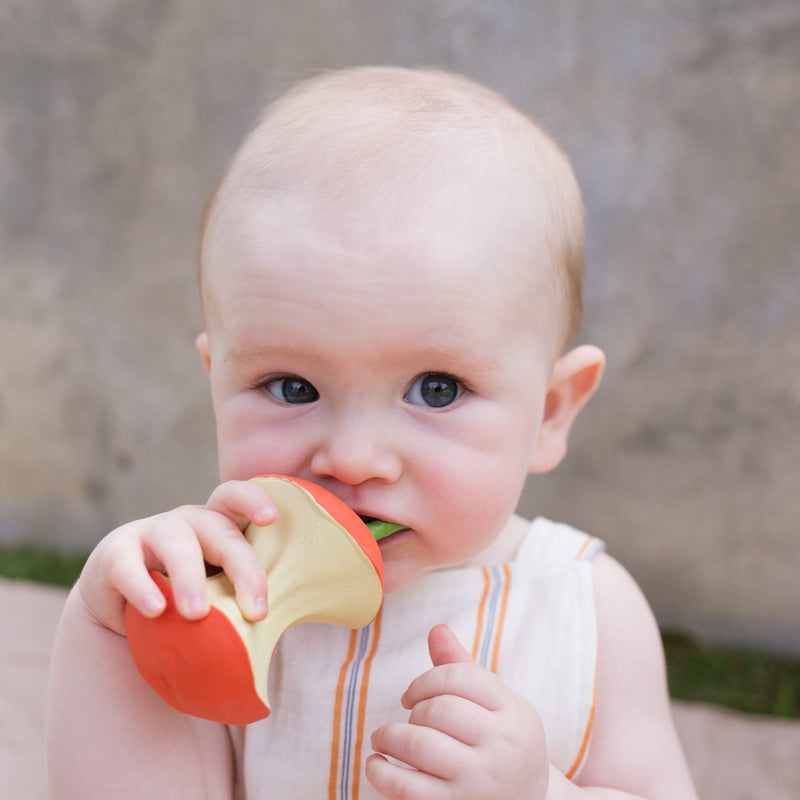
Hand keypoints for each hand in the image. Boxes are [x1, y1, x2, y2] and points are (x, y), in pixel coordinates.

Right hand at [77, 480, 275, 635]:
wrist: (121, 607)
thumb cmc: (185, 598)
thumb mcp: (216, 596)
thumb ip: (240, 609)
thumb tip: (271, 651)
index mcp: (220, 526)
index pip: (237, 500)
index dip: (254, 500)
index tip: (271, 518)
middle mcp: (189, 522)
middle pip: (219, 529)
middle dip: (243, 568)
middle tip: (256, 613)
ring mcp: (150, 533)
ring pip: (176, 542)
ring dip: (190, 577)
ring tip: (198, 614)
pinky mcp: (115, 555)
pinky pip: (128, 566)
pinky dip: (142, 587)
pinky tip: (155, 610)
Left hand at [367, 624, 549, 799]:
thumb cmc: (501, 742)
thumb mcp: (496, 704)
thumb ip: (462, 668)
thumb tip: (436, 629)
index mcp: (513, 711)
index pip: (461, 676)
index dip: (425, 680)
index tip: (411, 695)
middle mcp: (502, 745)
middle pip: (439, 708)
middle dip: (414, 710)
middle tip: (411, 720)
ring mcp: (480, 780)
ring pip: (421, 744)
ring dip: (390, 736)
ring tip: (383, 738)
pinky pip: (408, 788)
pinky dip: (381, 773)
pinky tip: (376, 763)